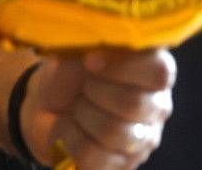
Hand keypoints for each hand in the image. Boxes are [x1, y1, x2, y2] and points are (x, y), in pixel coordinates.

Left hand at [25, 48, 175, 168]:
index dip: (121, 67)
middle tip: (82, 87)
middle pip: (133, 104)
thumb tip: (103, 49)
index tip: (90, 61)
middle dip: (93, 91)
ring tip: (77, 107)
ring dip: (81, 115)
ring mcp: (143, 140)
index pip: (159, 71)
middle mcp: (157, 107)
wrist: (42, 103)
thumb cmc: (69, 73)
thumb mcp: (81, 49)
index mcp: (153, 72)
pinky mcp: (122, 166)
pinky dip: (70, 139)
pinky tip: (70, 129)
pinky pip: (94, 157)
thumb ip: (100, 44)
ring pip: (114, 132)